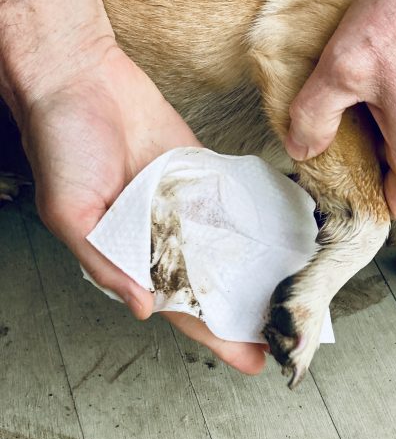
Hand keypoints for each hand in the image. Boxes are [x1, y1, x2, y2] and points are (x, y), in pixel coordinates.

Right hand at [19, 42, 266, 374]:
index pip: (182, 309)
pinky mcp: (201, 175)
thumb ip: (105, 264)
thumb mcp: (70, 215)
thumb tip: (141, 309)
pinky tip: (283, 244)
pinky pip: (233, 206)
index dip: (217, 336)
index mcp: (132, 258)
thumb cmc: (60, 145)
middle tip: (287, 336)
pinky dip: (257, 225)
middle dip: (247, 315)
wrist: (78, 77)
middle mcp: (163, 239)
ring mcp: (185, 209)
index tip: (253, 360)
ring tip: (293, 299)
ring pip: (229, 251)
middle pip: (215, 287)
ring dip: (257, 276)